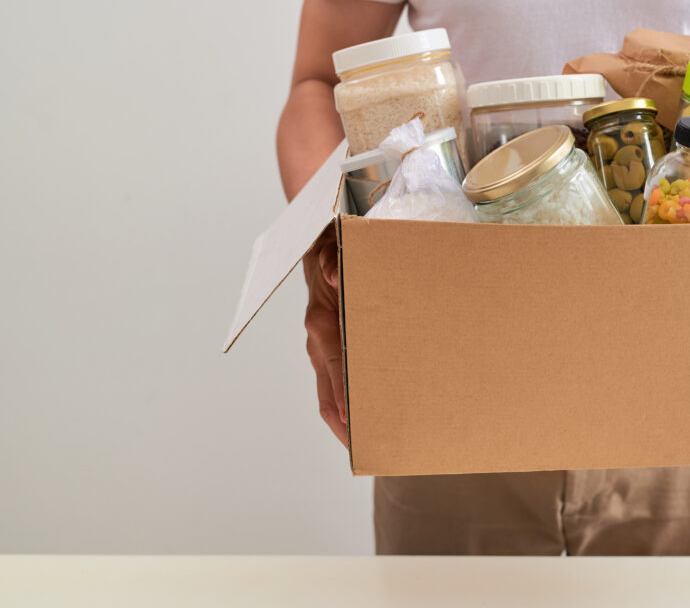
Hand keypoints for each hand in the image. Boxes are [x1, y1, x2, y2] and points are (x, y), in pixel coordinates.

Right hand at [302, 227, 347, 446]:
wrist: (316, 246)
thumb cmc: (333, 251)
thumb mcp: (333, 252)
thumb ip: (334, 263)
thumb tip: (336, 276)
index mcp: (322, 324)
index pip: (334, 367)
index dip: (343, 397)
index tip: (356, 421)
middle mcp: (318, 342)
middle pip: (327, 396)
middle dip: (344, 425)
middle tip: (366, 449)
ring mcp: (321, 348)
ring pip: (329, 396)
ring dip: (345, 421)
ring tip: (367, 443)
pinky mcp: (329, 349)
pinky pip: (334, 385)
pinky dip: (345, 405)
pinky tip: (364, 417)